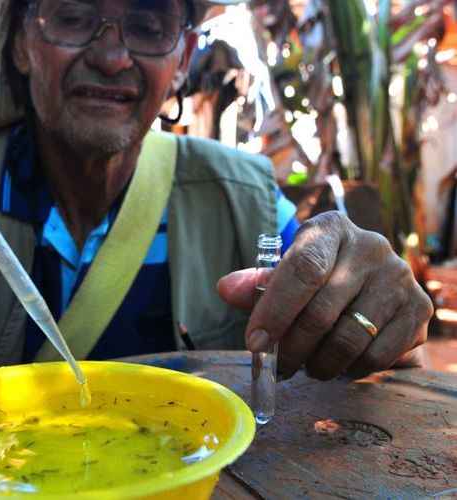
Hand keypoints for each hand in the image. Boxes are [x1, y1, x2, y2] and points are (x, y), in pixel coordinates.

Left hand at [218, 212, 432, 379]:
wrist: (372, 287)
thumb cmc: (318, 280)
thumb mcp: (285, 275)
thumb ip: (256, 285)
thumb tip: (226, 288)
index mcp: (329, 229)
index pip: (302, 269)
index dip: (274, 311)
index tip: (255, 343)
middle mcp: (370, 246)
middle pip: (321, 312)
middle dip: (292, 348)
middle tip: (280, 366)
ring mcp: (399, 277)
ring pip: (348, 339)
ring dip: (319, 364)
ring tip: (308, 366)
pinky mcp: (418, 309)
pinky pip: (377, 356)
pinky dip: (351, 370)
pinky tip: (340, 363)